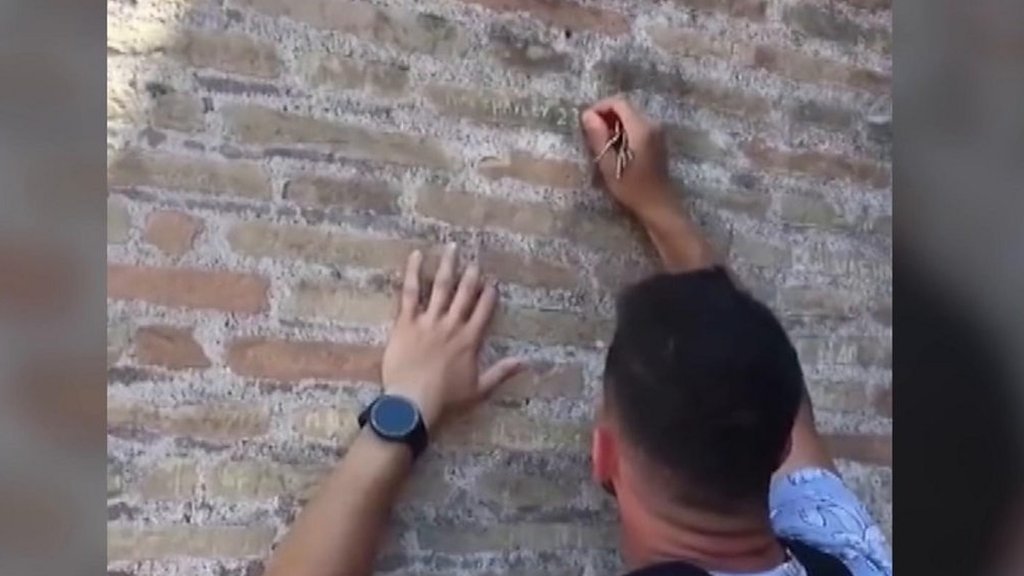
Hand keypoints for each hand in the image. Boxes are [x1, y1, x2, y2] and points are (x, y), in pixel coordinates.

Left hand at [381, 243, 523, 430]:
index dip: (489, 295)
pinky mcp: (406, 322)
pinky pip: (410, 292)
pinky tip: (416, 256)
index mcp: (470, 340)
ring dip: (447, 266)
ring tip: (452, 248)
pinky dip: (413, 272)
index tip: (493, 282)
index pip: (483, 311)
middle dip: (471, 275)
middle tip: (475, 260)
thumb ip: (501, 372)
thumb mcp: (479, 389)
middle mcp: (452, 325)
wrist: (414, 401)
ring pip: (440, 287)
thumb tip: (525, 362)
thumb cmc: (446, 399)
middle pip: (464, 294)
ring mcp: (429, 321)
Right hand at [581, 95, 674, 220]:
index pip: (619, 103)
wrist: (658, 205)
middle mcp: (652, 124)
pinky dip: (624, 130)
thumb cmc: (632, 188)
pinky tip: (616, 147)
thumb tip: (587, 114)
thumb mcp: (609, 165)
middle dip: (606, 115)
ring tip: (601, 141)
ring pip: (631, 116)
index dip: (600, 107)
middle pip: (626, 107)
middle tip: (591, 133)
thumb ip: (598, 137)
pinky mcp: (658, 139)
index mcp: (641, 128)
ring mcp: (657, 131)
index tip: (586, 121)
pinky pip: (638, 125)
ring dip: (614, 123)